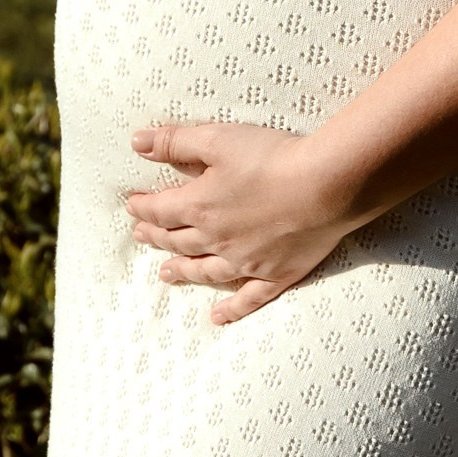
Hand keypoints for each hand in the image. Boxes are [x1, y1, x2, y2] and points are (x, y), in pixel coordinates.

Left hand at [126, 120, 359, 323]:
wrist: (325, 186)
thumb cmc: (271, 157)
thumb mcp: (217, 139)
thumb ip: (175, 142)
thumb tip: (137, 143)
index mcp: (200, 205)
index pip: (162, 210)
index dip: (144, 208)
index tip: (132, 207)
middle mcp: (217, 239)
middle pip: (179, 241)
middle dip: (157, 237)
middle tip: (142, 237)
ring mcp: (246, 262)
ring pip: (205, 271)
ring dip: (183, 271)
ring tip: (165, 274)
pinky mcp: (276, 275)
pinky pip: (248, 299)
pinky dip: (230, 310)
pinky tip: (216, 317)